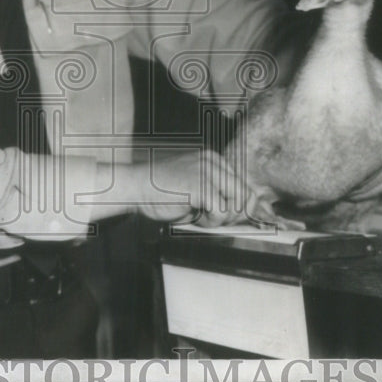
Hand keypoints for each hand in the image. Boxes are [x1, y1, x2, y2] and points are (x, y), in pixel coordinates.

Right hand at [132, 149, 253, 226]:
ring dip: (222, 218)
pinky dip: (211, 221)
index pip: (242, 183)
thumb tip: (246, 211)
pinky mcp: (200, 185)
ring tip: (202, 217)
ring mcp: (206, 171)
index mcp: (212, 159)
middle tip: (215, 221)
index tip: (233, 217)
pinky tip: (195, 217)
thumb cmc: (161, 194)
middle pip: (244, 192)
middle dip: (235, 214)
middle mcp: (212, 162)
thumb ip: (219, 197)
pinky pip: (221, 211)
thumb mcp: (195, 191)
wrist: (135, 188)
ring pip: (236, 202)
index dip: (241, 204)